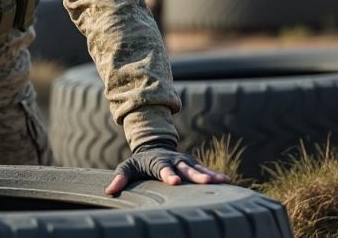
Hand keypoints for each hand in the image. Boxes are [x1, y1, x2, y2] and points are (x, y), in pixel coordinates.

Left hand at [105, 140, 229, 194]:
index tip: (174, 181)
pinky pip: (205, 170)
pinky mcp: (193, 164)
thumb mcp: (127, 167)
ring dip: (210, 175)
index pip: (163, 169)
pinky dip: (215, 175)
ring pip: (198, 169)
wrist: (154, 146)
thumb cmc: (139, 162)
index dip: (168, 175)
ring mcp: (185, 161)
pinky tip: (227, 181)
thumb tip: (109, 191)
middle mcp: (173, 160)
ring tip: (223, 182)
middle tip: (206, 182)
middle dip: (195, 175)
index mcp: (157, 162)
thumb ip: (120, 178)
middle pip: (185, 169)